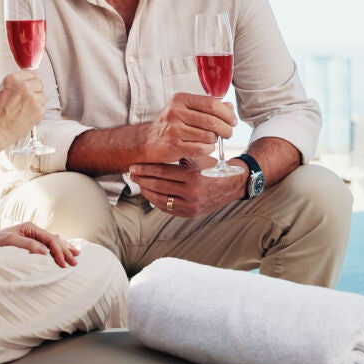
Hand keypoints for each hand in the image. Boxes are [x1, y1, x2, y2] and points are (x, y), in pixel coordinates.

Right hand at [0, 70, 44, 144]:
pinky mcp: (38, 111)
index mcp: (13, 79)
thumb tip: (25, 81)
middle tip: (27, 98)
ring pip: (43, 96)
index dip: (30, 80)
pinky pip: (43, 108)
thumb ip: (14, 84)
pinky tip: (26, 116)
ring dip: (37, 101)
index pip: (31, 73)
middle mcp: (24, 87)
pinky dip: (37, 112)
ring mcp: (33, 99)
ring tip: (25, 109)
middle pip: (39, 83)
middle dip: (35, 90)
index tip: (30, 83)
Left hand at [0, 222, 80, 267]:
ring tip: (75, 255)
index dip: (59, 251)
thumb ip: (28, 245)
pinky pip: (47, 244)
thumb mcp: (10, 243)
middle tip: (75, 262)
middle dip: (65, 250)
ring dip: (64, 248)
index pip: (50, 239)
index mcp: (30, 228)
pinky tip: (63, 250)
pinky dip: (57, 248)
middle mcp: (33, 230)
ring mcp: (32, 236)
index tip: (64, 263)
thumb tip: (46, 251)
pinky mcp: (29, 242)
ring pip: (53, 241)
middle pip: (54, 239)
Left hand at [129, 156, 243, 217]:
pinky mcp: (191, 214)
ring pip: (160, 199)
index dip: (145, 169)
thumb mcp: (198, 157)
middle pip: (158, 185)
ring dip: (146, 191)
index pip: (162, 172)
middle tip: (131, 174)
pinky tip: (150, 194)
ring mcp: (191, 205)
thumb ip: (180, 154)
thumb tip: (155, 150)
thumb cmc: (213, 167)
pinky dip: (156, 201)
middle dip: (141, 179)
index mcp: (193, 175)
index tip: (133, 166)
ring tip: (138, 184)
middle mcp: (192, 192)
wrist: (232, 184)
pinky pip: (168, 208)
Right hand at [137, 93, 235, 164]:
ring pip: (209, 136)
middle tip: (229, 133)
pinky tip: (204, 147)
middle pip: (212, 121)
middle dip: (226, 129)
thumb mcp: (184, 110)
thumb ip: (206, 107)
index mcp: (180, 99)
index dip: (227, 113)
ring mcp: (174, 130)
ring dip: (215, 140)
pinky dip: (208, 149)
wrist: (147, 141)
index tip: (233, 120)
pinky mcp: (174, 146)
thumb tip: (229, 107)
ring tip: (212, 140)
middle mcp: (175, 112)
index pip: (211, 103)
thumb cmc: (169, 124)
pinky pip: (202, 149)